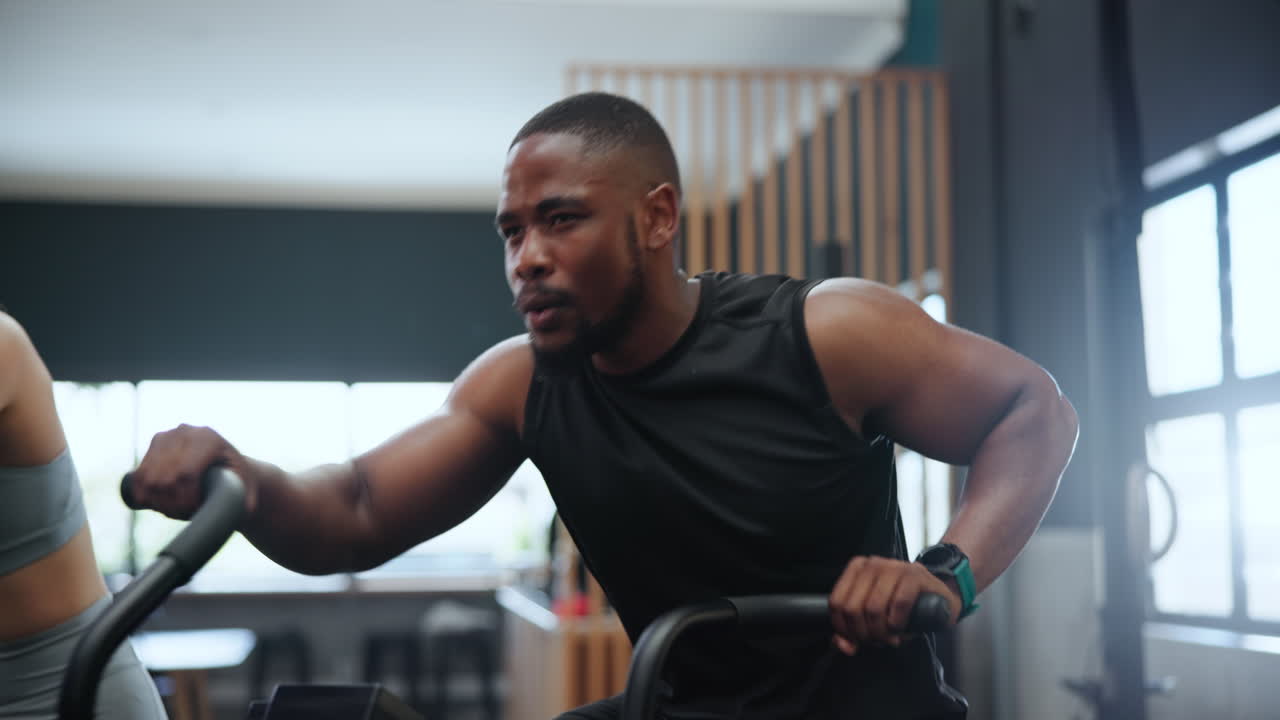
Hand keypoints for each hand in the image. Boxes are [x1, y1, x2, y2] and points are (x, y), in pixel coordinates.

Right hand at [127, 424, 254, 519]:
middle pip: (165, 477)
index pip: (186, 473)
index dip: (185, 499)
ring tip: (172, 510)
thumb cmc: (235, 477)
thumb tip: (246, 510)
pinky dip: (143, 495)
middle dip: (171, 503)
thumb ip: (246, 499)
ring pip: (148, 478)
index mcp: (209, 439)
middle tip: (183, 514)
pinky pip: (138, 476)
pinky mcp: (154, 444)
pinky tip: (157, 504)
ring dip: (156, 501)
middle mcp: (185, 432)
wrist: (222, 460)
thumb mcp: (244, 486)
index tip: (193, 511)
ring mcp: (167, 436)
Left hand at [828, 555, 960, 654]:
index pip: (836, 602)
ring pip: (873, 607)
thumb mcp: (875, 618)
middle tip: (877, 641)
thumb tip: (844, 645)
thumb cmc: (903, 607)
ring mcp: (894, 567)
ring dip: (881, 632)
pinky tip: (900, 629)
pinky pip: (898, 604)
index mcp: (857, 569)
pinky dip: (897, 623)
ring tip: (889, 638)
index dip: (844, 628)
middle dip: (864, 633)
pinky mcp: (915, 575)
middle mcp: (873, 564)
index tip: (857, 640)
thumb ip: (854, 631)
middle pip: (853, 607)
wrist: (941, 598)